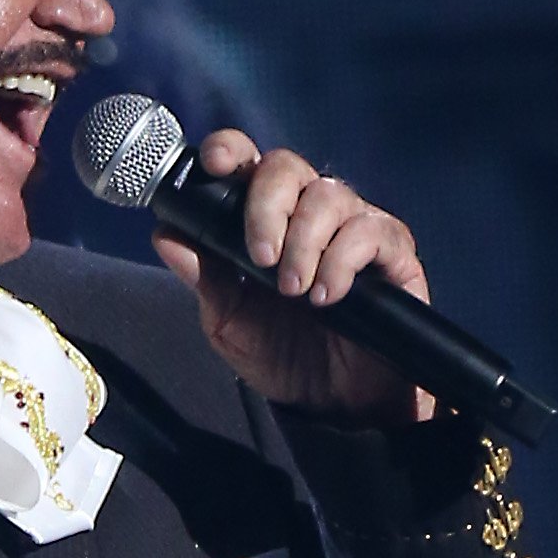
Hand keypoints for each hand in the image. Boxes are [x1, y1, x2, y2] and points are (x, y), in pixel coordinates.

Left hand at [157, 128, 437, 427]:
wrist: (336, 407)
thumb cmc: (285, 357)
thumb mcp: (229, 322)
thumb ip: (202, 278)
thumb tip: (165, 236)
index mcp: (268, 219)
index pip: (249, 163)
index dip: (231, 150)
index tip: (215, 165)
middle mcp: (310, 212)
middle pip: (286, 166)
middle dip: (265, 206)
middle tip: (259, 258)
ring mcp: (354, 226)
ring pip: (328, 195)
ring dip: (303, 242)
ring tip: (294, 291)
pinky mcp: (393, 252)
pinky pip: (369, 231)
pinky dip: (341, 261)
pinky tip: (327, 296)